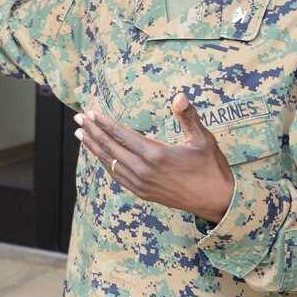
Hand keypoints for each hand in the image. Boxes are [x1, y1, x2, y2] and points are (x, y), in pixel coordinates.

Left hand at [74, 93, 233, 222]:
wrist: (217, 201)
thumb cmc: (211, 167)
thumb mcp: (203, 139)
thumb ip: (188, 116)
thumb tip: (179, 95)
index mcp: (155, 154)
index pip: (121, 135)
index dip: (104, 123)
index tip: (91, 112)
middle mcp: (144, 170)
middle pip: (110, 147)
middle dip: (92, 131)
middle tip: (79, 118)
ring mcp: (141, 183)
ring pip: (110, 162)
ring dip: (94, 147)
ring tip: (80, 134)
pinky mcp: (142, 193)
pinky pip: (117, 176)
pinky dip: (106, 163)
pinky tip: (100, 155)